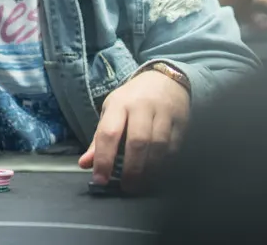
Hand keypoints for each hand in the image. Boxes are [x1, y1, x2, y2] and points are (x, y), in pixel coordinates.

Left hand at [78, 70, 190, 191]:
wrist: (165, 78)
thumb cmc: (133, 100)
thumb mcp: (112, 112)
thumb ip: (99, 140)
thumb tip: (85, 164)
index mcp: (120, 104)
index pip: (109, 133)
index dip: (104, 159)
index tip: (100, 179)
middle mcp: (142, 106)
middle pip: (137, 142)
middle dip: (131, 169)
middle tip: (127, 187)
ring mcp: (164, 112)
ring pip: (159, 146)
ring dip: (150, 169)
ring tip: (142, 183)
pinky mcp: (181, 119)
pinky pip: (174, 146)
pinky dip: (166, 163)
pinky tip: (158, 171)